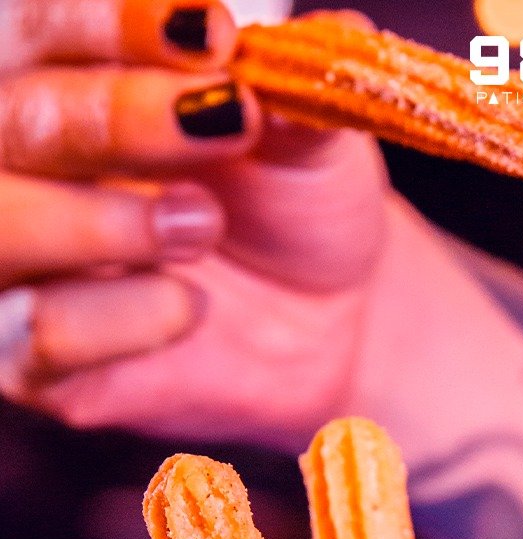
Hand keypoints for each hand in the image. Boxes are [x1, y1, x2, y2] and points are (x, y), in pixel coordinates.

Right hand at [0, 2, 388, 448]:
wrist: (330, 321)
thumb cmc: (294, 205)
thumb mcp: (307, 137)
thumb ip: (289, 89)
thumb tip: (314, 47)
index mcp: (60, 76)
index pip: (38, 28)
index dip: (112, 28)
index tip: (213, 39)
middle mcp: (18, 164)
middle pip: (14, 122)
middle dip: (114, 119)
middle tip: (224, 126)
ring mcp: (19, 265)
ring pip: (1, 229)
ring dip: (99, 222)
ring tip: (201, 225)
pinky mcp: (35, 361)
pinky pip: (42, 332)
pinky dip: (125, 314)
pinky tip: (192, 307)